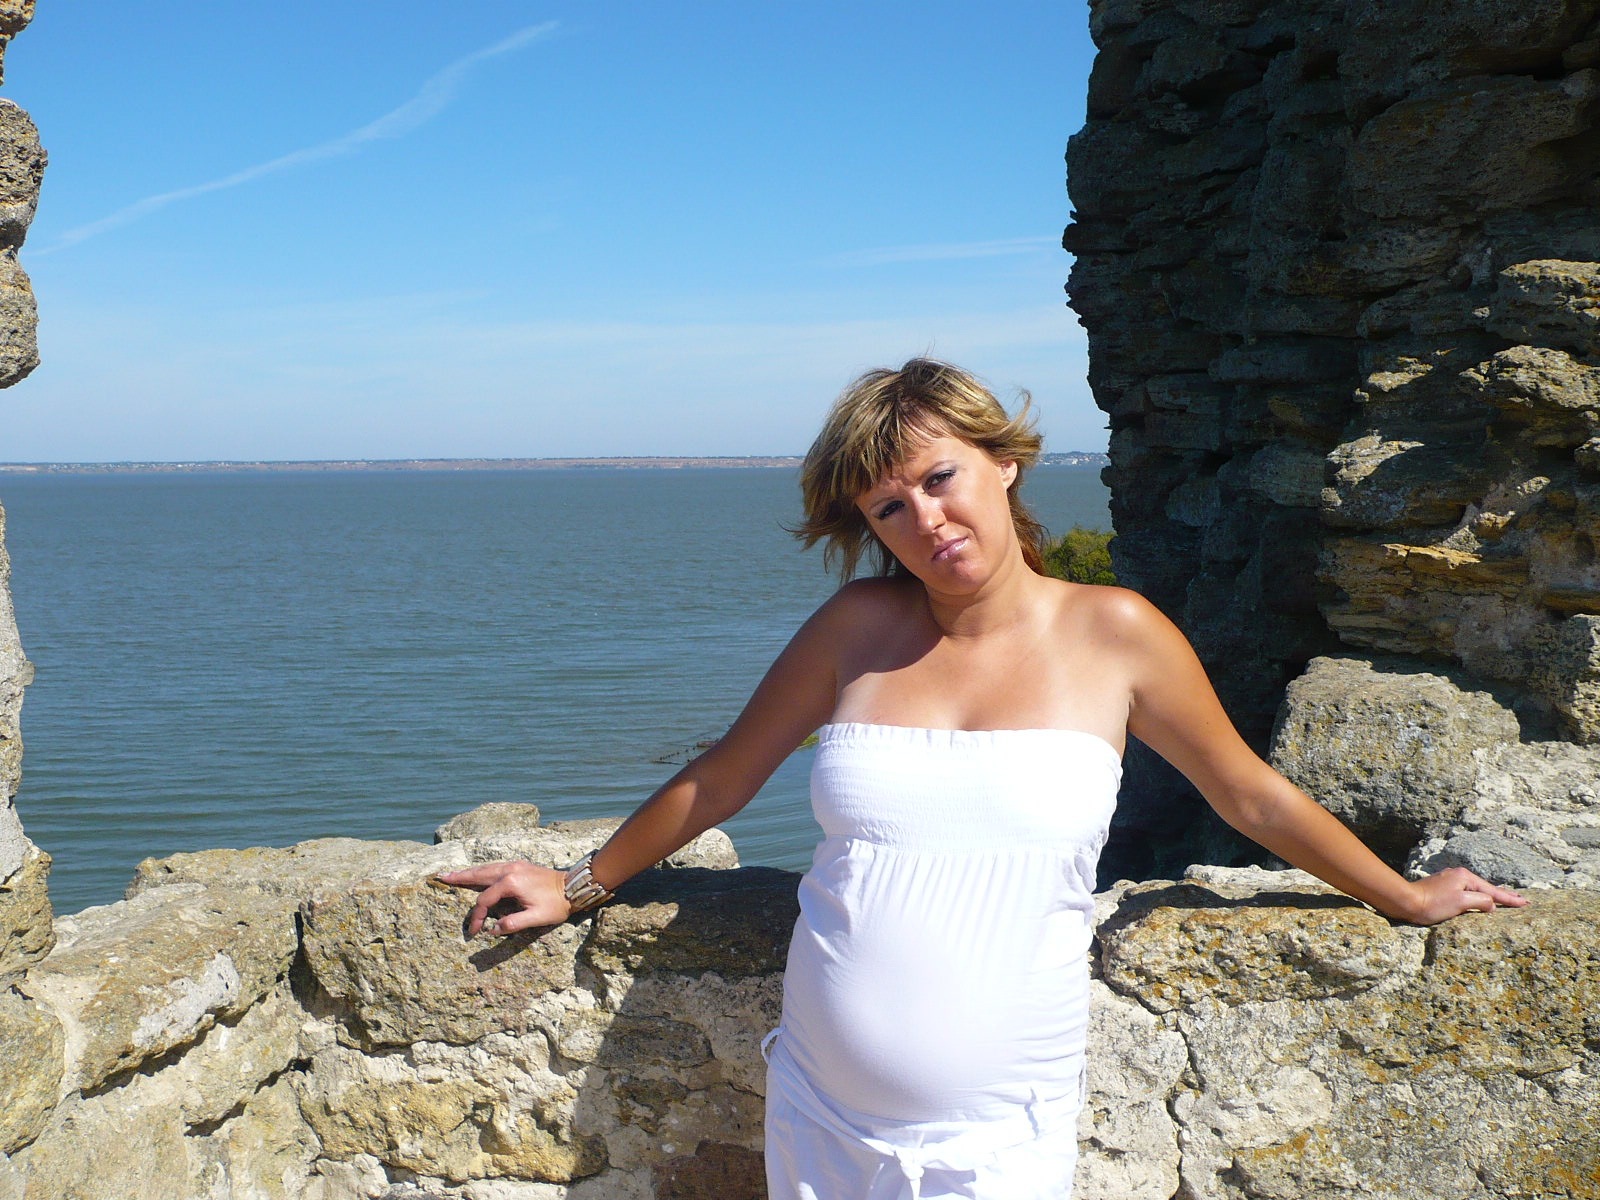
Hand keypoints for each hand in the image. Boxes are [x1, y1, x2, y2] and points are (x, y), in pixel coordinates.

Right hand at [434, 860, 570, 936]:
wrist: (573, 886)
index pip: (485, 900)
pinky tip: (477, 872)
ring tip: (453, 874)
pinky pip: (494, 867)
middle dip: (460, 877)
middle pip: (479, 875)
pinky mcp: (520, 865)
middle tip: (442, 877)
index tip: (474, 931)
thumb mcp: (536, 918)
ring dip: (469, 872)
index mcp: (511, 883)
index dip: (477, 916)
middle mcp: (510, 870)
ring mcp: (515, 865)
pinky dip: (482, 870)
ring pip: (486, 868)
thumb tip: (492, 930)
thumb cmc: (556, 904)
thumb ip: (512, 924)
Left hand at [1403, 867, 1527, 924]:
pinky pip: (1466, 891)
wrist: (1406, 901)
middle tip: (1521, 899)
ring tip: (1505, 899)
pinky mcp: (1442, 887)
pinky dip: (1478, 895)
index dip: (1510, 899)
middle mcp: (1458, 875)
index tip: (1526, 903)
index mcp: (1465, 877)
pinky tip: (1480, 898)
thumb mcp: (1462, 902)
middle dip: (1504, 894)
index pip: (1493, 891)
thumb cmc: (1433, 903)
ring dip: (1491, 894)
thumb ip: (1482, 901)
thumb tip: (1491, 905)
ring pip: (1476, 889)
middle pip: (1486, 887)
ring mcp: (1449, 880)